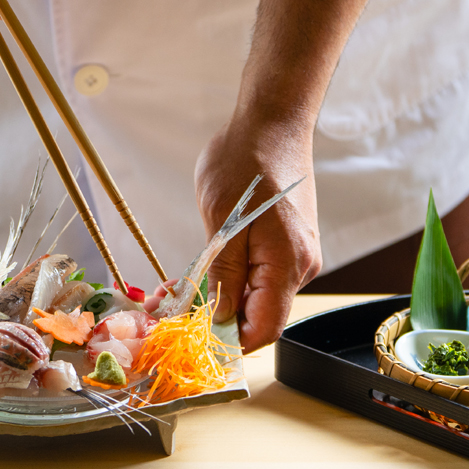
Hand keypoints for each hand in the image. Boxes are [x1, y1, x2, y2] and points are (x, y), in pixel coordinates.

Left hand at [193, 116, 320, 352]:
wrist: (271, 124)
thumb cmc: (246, 163)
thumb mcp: (222, 222)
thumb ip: (225, 275)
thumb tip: (221, 317)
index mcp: (288, 264)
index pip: (265, 329)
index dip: (230, 344)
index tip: (191, 342)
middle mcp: (300, 266)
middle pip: (259, 316)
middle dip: (215, 321)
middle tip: (168, 317)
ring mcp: (296, 255)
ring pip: (256, 296)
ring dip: (218, 300)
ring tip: (173, 295)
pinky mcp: (286, 244)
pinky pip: (259, 275)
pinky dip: (229, 280)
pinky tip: (198, 275)